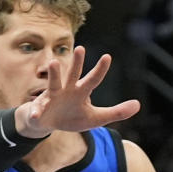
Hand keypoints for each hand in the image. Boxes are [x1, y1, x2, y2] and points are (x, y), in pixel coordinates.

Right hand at [23, 47, 139, 135]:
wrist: (47, 122)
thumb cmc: (72, 117)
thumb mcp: (96, 118)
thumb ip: (117, 112)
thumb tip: (138, 105)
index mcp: (80, 92)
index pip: (93, 79)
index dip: (100, 70)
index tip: (107, 57)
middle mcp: (66, 90)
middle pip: (72, 74)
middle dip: (77, 63)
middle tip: (81, 49)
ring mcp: (51, 98)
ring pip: (52, 84)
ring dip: (53, 74)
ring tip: (54, 63)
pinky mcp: (39, 109)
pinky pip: (36, 111)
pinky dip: (35, 112)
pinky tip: (35, 115)